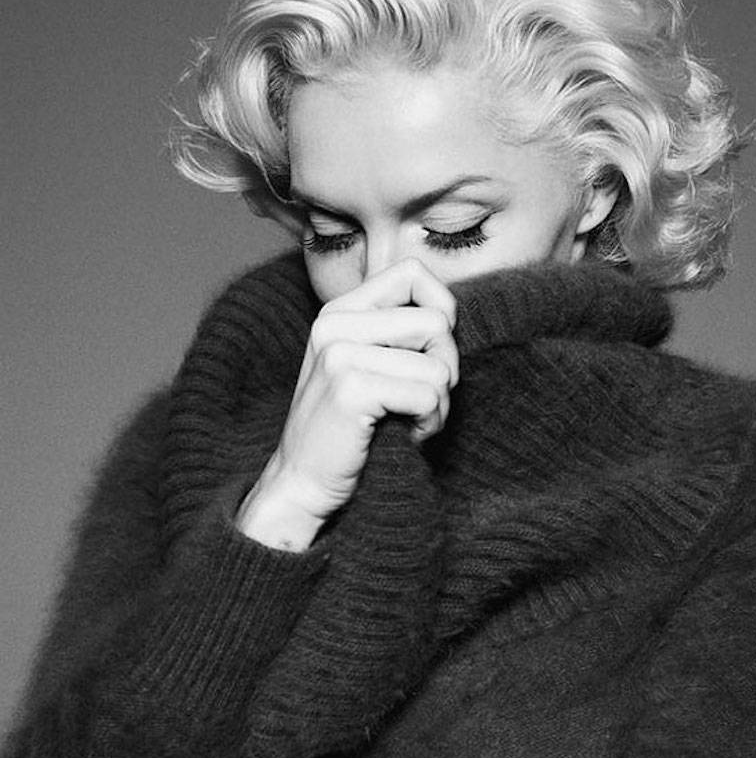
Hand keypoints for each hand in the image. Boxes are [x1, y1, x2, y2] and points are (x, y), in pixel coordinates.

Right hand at [235, 259, 457, 549]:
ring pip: (439, 365)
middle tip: (421, 401)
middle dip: (446, 367)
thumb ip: (400, 331)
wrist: (301, 484)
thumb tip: (453, 315)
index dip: (441, 308)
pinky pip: (428, 394)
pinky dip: (430, 422)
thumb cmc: (350, 428)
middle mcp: (336, 323)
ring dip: (440, 403)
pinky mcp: (350, 388)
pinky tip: (407, 435)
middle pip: (437, 322)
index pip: (412, 273)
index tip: (430, 351)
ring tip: (411, 421)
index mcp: (341, 310)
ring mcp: (339, 354)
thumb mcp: (368, 364)